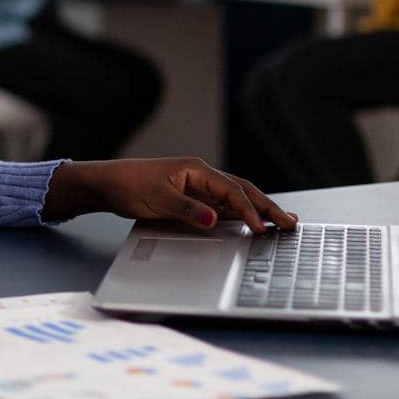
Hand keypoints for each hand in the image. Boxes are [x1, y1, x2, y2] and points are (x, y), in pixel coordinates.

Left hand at [42, 157, 297, 233]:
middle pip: (242, 191)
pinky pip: (223, 206)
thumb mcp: (158, 198)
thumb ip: (187, 209)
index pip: (232, 190)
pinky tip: (251, 223)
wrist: (109, 184)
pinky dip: (240, 214)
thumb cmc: (130, 185)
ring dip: (257, 210)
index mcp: (197, 169)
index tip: (261, 228)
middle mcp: (202, 176)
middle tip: (290, 222)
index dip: (249, 210)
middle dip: (266, 206)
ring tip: (280, 222)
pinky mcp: (193, 198)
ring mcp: (199, 187)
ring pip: (235, 198)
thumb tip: (214, 219)